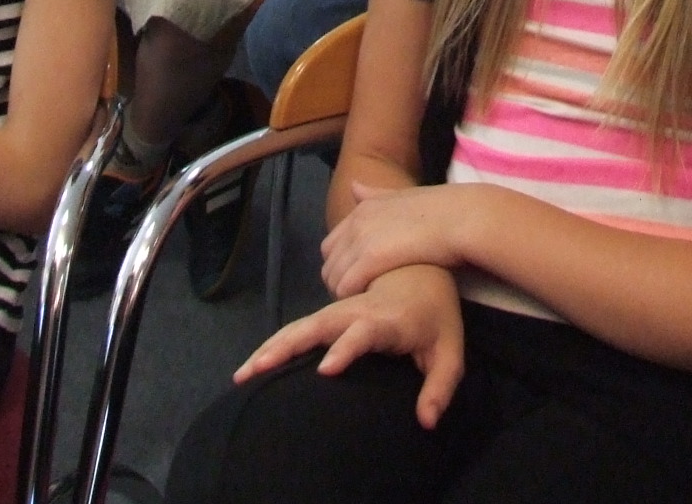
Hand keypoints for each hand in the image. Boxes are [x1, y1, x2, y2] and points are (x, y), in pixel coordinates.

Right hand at [235, 263, 465, 427]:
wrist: (423, 268)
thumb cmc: (436, 314)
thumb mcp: (449, 350)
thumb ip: (440, 386)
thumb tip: (426, 423)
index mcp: (387, 319)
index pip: (364, 332)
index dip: (346, 348)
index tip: (325, 370)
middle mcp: (358, 311)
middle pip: (318, 325)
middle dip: (288, 347)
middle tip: (258, 371)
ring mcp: (340, 309)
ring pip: (302, 325)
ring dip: (272, 347)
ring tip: (243, 374)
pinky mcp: (330, 314)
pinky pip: (300, 328)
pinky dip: (275, 344)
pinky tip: (252, 366)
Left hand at [320, 181, 480, 296]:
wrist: (459, 218)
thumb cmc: (440, 211)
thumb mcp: (402, 196)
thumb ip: (375, 194)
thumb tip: (354, 186)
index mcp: (363, 208)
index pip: (331, 245)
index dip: (342, 265)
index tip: (360, 278)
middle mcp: (356, 222)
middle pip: (328, 264)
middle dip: (340, 281)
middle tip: (363, 295)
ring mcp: (360, 240)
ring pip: (333, 278)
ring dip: (346, 293)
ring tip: (368, 303)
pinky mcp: (369, 260)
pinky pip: (344, 287)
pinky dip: (352, 298)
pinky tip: (372, 302)